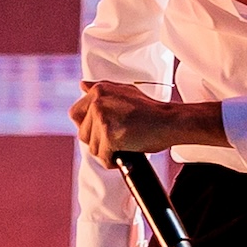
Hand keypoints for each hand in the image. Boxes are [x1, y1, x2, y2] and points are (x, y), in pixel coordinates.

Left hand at [72, 79, 221, 163]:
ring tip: (125, 144)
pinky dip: (113, 161)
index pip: (76, 114)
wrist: (170, 121)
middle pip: (83, 134)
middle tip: (118, 139)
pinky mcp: (109, 135)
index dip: (88, 126)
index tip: (103, 130)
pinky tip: (126, 152)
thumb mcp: (125, 91)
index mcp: (99, 90)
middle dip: (99, 141)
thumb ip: (101, 89)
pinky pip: (103, 157)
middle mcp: (98, 102)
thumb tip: (82, 85)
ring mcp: (102, 118)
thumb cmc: (151, 111)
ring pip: (92, 147)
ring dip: (107, 151)